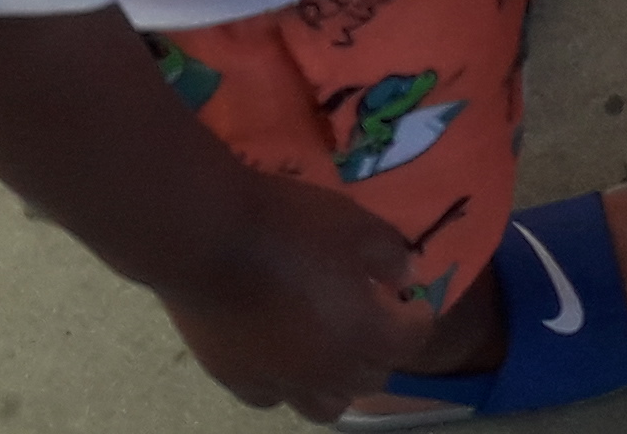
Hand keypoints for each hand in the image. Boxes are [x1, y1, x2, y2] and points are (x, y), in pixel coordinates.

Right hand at [153, 174, 431, 420]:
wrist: (207, 238)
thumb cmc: (288, 223)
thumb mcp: (354, 222)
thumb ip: (389, 253)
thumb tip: (406, 276)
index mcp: (364, 332)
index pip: (411, 343)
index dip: (419, 322)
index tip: (414, 304)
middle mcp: (328, 371)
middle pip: (371, 378)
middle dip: (381, 351)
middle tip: (372, 319)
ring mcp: (280, 382)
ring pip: (325, 405)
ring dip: (338, 381)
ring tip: (332, 350)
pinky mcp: (238, 381)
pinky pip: (274, 398)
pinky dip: (287, 384)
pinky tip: (282, 355)